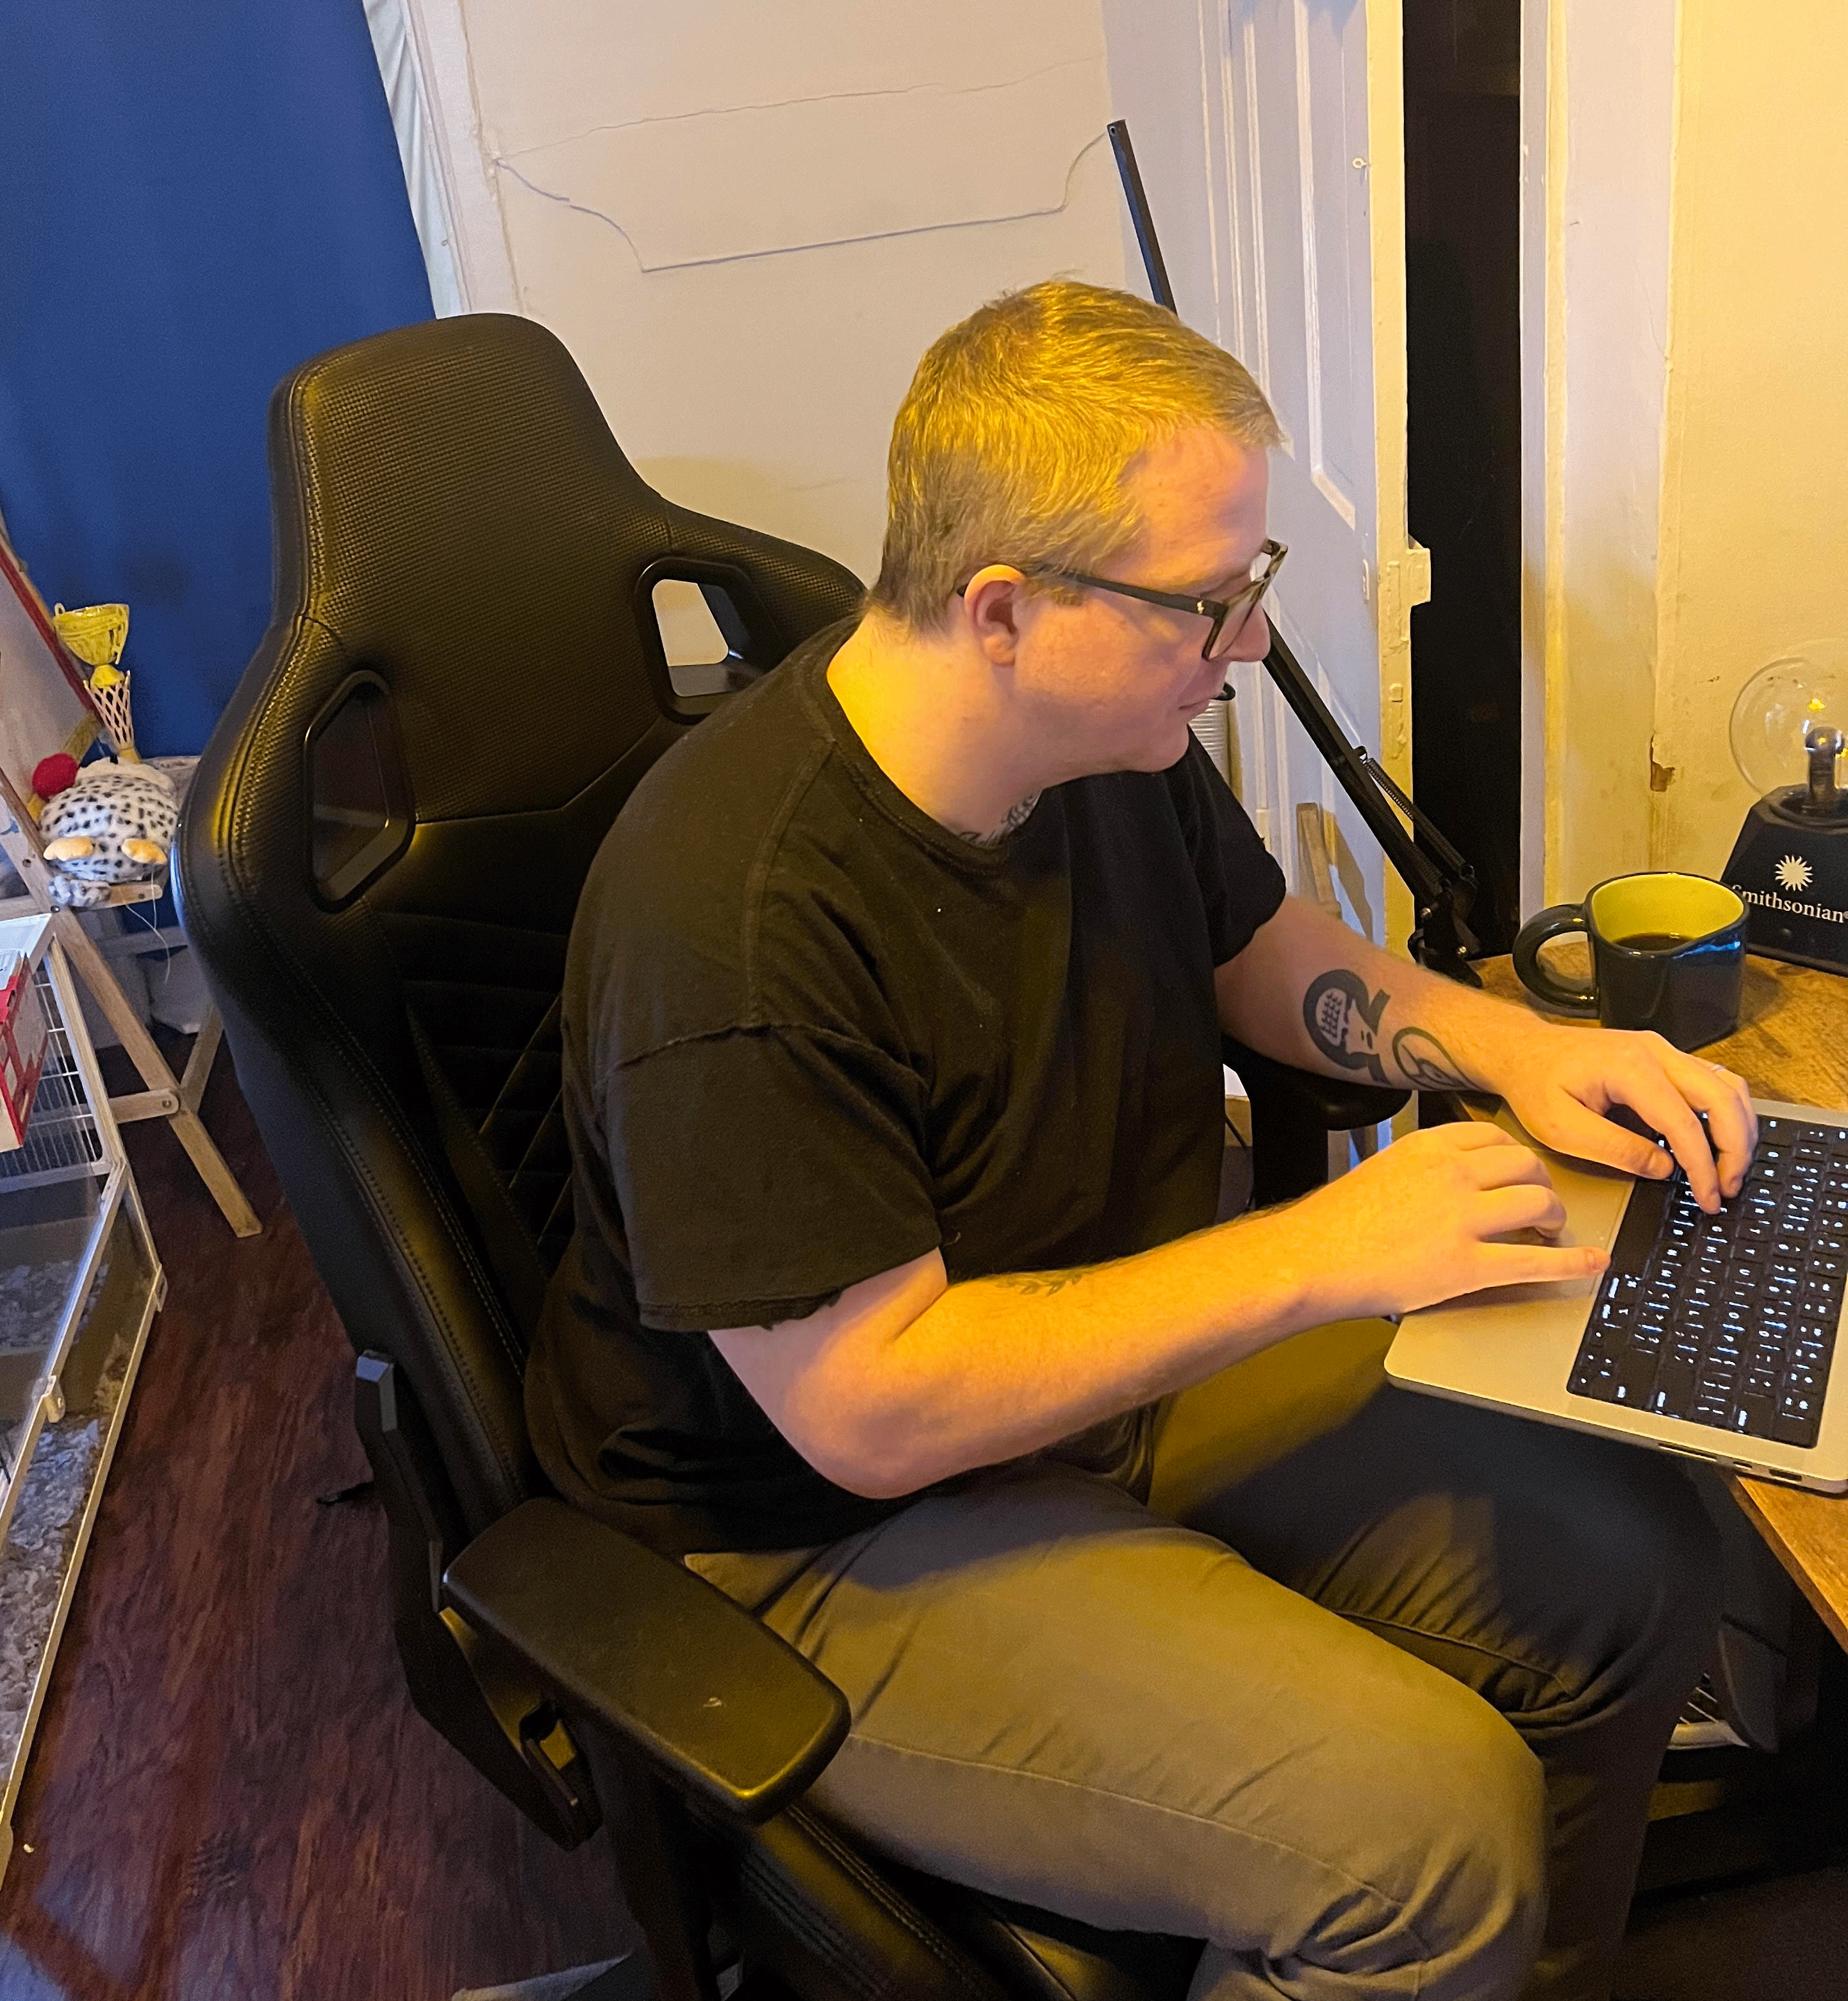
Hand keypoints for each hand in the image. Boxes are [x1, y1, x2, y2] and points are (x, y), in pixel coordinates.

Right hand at [1286, 1122, 1605, 1320]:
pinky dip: (1573, 1263)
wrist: (1311, 1259)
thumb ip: (1421, 1167)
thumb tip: (1454, 1178)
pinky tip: (1592, 1263)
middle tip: (1540, 1204)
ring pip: (1538, 1202)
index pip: (1495, 1137)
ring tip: (1549, 1231)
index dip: (1516, 1157)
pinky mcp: (1468, 1266)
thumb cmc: (1335, 1222)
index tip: (1520, 1172)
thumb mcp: (1380, 1169)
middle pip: (1527, 1164)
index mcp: (1429, 1147)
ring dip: (1554, 1217)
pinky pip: (1535, 1261)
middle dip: (1542, 1183)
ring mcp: (1463, 1220)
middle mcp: (1452, 1175)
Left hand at [1492, 1026, 1756, 1211]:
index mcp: (1629, 1067)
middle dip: (1735, 1148)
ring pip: (1727, 1086)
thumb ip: (1615, 1149)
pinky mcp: (1665, 1059)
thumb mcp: (1560, 1127)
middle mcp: (1655, 1052)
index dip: (1702, 1165)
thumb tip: (1664, 1168)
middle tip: (1728, 1188)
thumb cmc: (1535, 1084)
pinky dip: (1725, 1115)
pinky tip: (1718, 1144)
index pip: (1683, 1121)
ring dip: (1738, 1130)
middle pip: (1722, 1097)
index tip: (1708, 1198)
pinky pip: (1713, 1083)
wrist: (1523, 1051)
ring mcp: (1663, 1052)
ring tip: (1729, 1171)